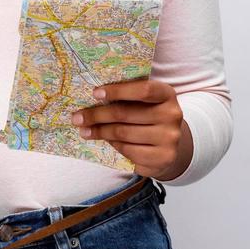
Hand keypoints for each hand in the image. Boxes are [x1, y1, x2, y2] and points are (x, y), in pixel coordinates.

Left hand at [73, 79, 192, 179]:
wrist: (171, 145)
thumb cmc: (149, 117)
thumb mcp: (145, 102)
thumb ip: (127, 97)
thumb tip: (93, 96)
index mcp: (167, 95)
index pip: (143, 90)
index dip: (118, 90)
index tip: (95, 93)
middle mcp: (172, 115)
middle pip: (126, 114)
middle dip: (97, 115)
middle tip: (78, 118)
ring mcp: (169, 139)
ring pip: (124, 134)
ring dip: (100, 132)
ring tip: (85, 131)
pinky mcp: (163, 158)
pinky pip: (129, 152)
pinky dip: (114, 146)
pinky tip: (107, 142)